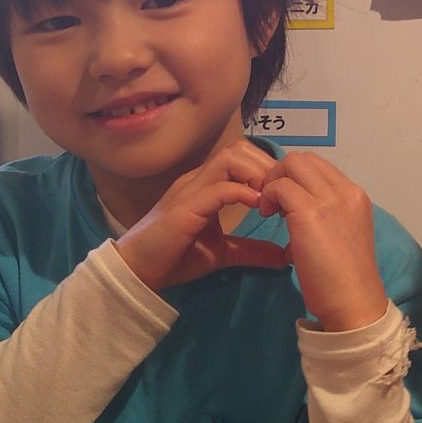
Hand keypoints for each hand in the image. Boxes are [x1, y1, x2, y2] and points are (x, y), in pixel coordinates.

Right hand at [115, 140, 287, 291]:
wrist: (138, 273)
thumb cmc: (175, 258)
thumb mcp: (223, 253)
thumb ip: (250, 251)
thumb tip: (283, 258)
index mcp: (207, 185)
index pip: (242, 156)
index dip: (267, 169)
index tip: (283, 194)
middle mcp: (198, 180)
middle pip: (239, 149)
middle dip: (265, 166)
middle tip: (279, 194)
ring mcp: (190, 190)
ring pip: (229, 159)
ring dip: (255, 174)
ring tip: (267, 199)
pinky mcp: (184, 208)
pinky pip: (218, 188)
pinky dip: (241, 193)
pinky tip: (256, 207)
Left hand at [258, 152, 388, 331]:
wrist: (354, 303)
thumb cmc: (345, 280)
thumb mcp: (340, 238)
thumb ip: (323, 218)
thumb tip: (293, 213)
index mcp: (355, 197)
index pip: (320, 166)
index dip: (296, 177)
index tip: (285, 202)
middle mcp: (346, 192)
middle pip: (304, 158)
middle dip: (281, 173)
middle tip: (272, 202)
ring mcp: (330, 200)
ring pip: (292, 165)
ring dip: (273, 182)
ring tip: (269, 210)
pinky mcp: (310, 213)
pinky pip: (280, 187)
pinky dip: (268, 196)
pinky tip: (266, 216)